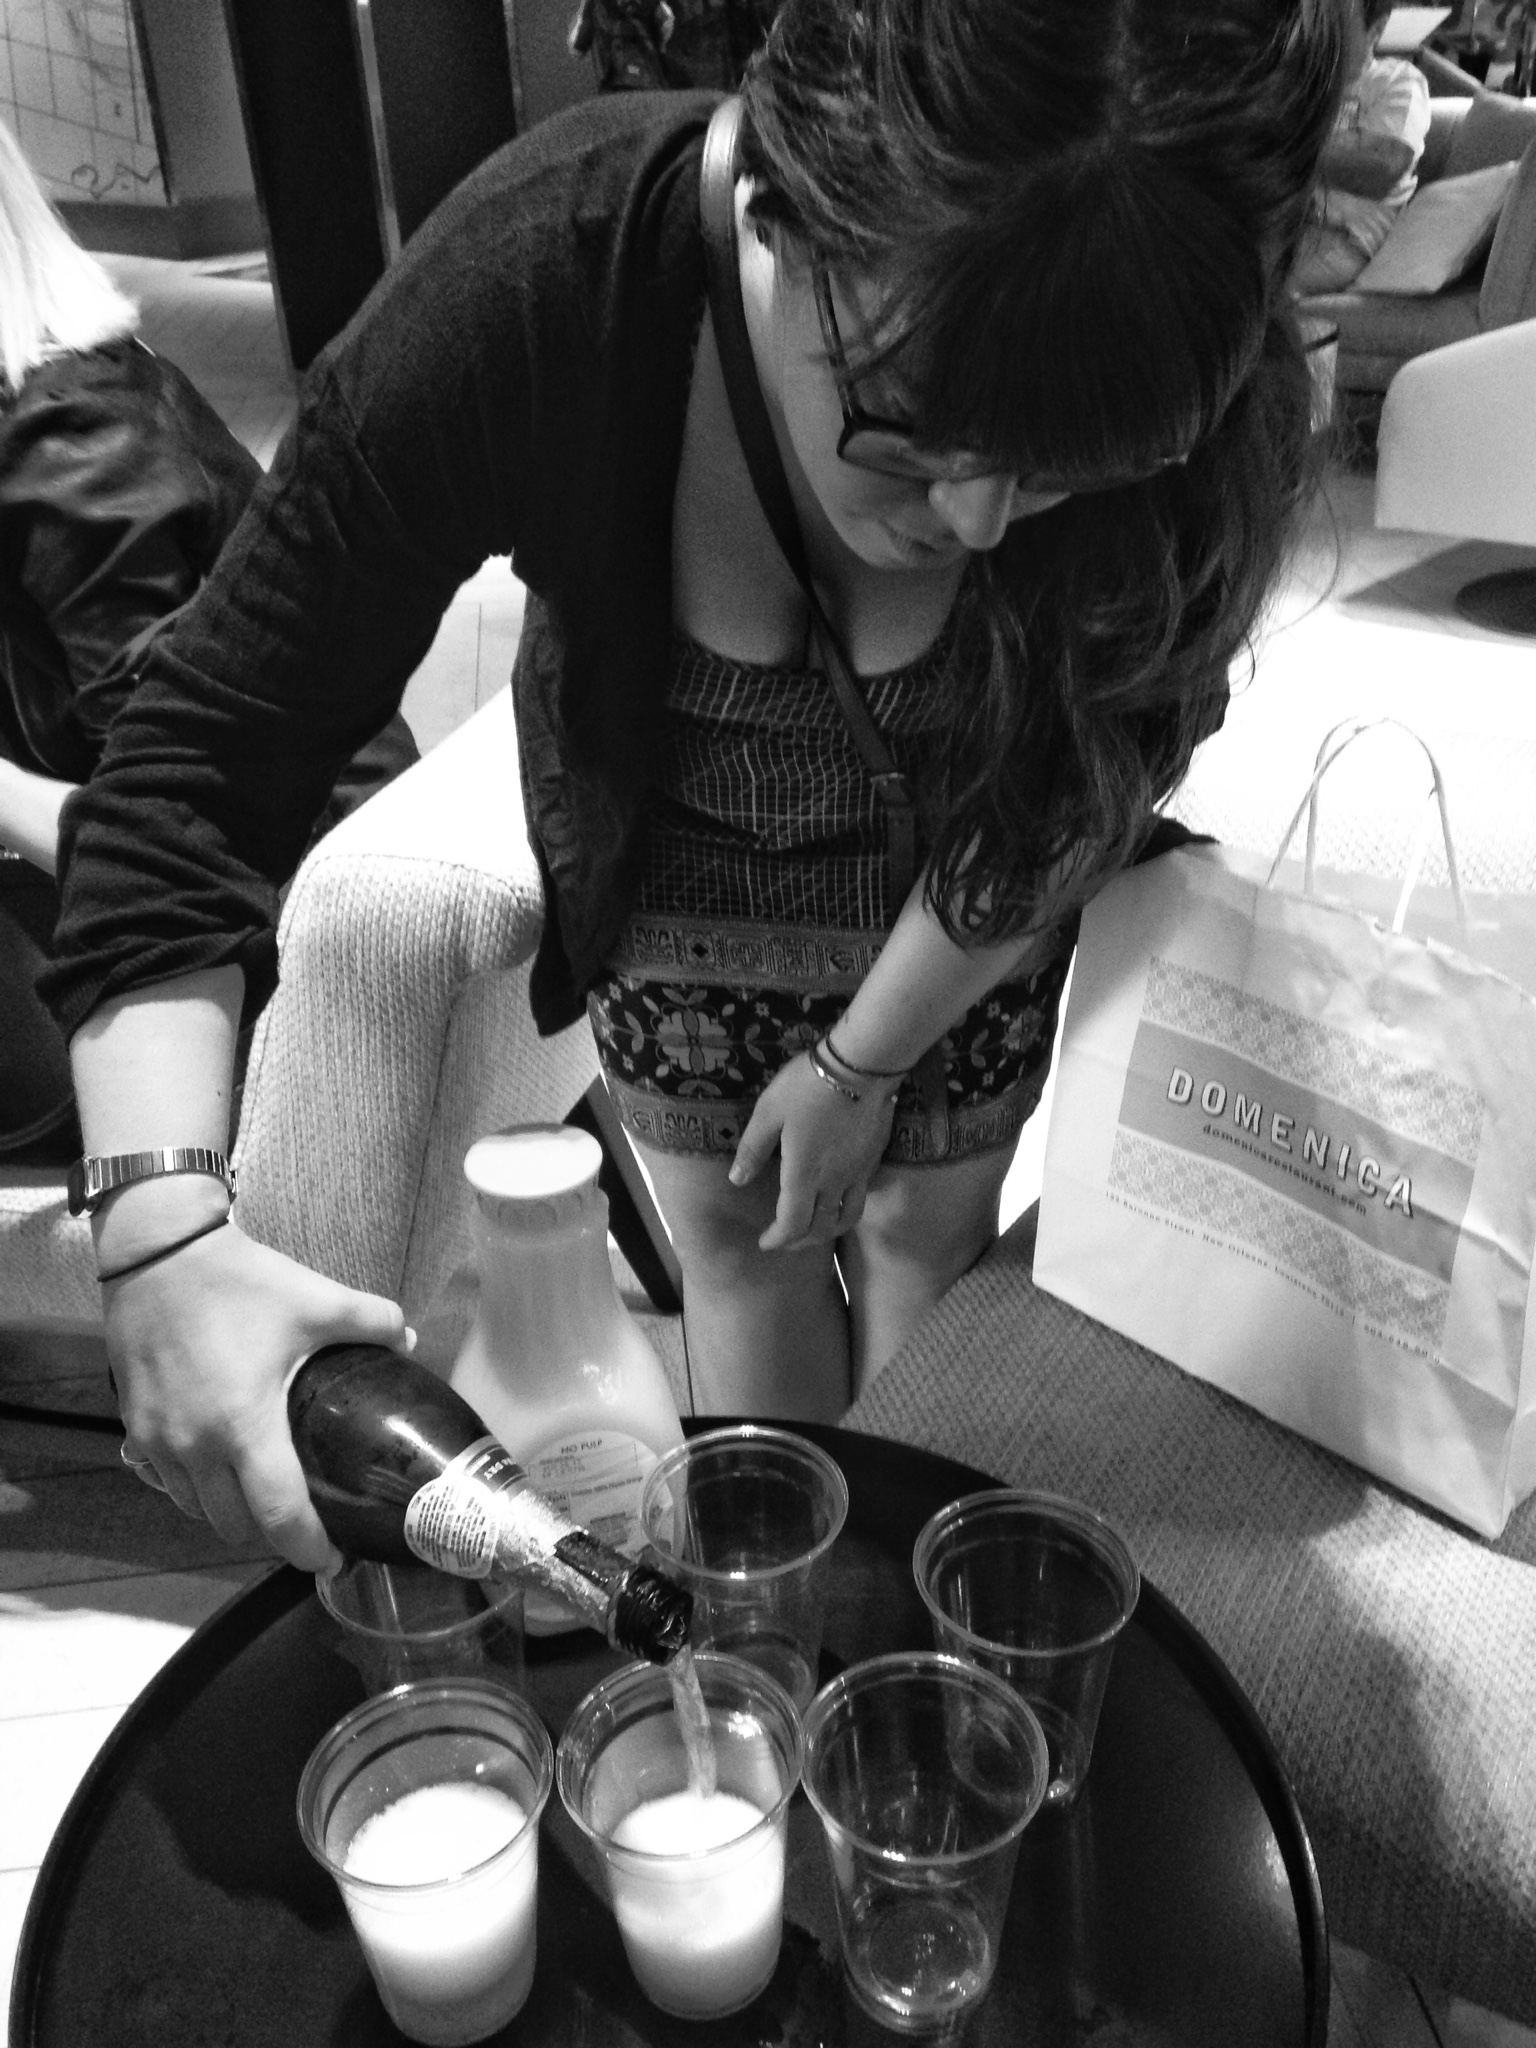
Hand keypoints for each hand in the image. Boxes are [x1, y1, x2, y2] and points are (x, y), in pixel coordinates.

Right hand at [105, 1216, 409, 1571]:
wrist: (159, 1255)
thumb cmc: (240, 1282)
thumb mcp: (317, 1299)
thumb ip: (374, 1321)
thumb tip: (411, 1340)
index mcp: (245, 1426)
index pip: (279, 1516)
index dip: (309, 1549)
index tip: (333, 1561)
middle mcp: (196, 1447)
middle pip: (236, 1527)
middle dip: (272, 1536)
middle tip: (306, 1522)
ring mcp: (159, 1442)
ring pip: (198, 1510)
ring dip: (231, 1514)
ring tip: (264, 1497)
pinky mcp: (134, 1428)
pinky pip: (169, 1482)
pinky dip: (197, 1488)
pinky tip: (222, 1466)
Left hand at [729, 1052, 896, 1251]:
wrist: (860, 1067)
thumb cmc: (807, 1087)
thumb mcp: (768, 1112)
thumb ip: (752, 1149)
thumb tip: (736, 1180)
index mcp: (803, 1175)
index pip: (792, 1225)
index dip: (778, 1240)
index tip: (765, 1243)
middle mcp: (832, 1183)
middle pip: (820, 1229)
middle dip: (799, 1241)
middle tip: (784, 1240)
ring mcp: (857, 1173)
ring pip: (846, 1218)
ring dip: (827, 1232)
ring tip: (814, 1230)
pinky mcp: (873, 1160)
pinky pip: (862, 1196)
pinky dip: (846, 1209)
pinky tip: (838, 1198)